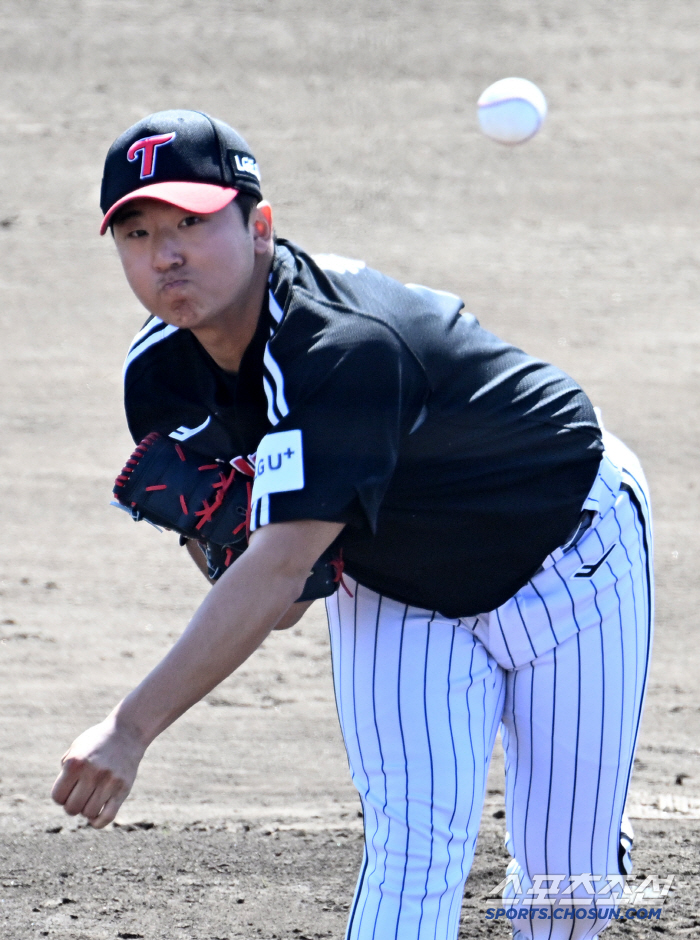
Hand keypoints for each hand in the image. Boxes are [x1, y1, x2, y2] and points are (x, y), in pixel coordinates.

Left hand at [51, 714, 145, 828]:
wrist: (127, 732)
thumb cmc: (97, 742)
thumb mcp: (76, 749)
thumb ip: (65, 771)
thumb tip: (62, 798)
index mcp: (75, 762)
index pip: (58, 797)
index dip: (61, 796)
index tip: (69, 789)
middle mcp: (92, 772)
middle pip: (71, 808)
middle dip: (73, 805)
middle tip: (81, 794)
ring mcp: (109, 781)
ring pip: (88, 813)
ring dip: (86, 810)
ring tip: (91, 798)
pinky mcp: (123, 789)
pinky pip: (107, 816)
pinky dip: (98, 822)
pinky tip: (96, 817)